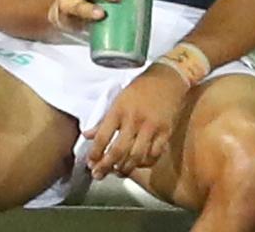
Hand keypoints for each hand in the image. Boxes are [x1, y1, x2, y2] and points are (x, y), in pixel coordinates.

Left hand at [85, 64, 187, 179]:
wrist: (167, 79)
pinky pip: (154, 154)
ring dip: (125, 168)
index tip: (90, 163)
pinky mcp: (165, 132)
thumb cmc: (140, 89)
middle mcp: (134, 120)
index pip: (103, 137)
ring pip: (136, 156)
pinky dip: (145, 163)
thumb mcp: (117, 100)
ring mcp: (151, 127)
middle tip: (99, 175)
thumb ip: (103, 120)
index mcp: (119, 110)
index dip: (95, 153)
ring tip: (118, 172)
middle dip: (106, 166)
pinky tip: (138, 164)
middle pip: (118, 150)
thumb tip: (87, 135)